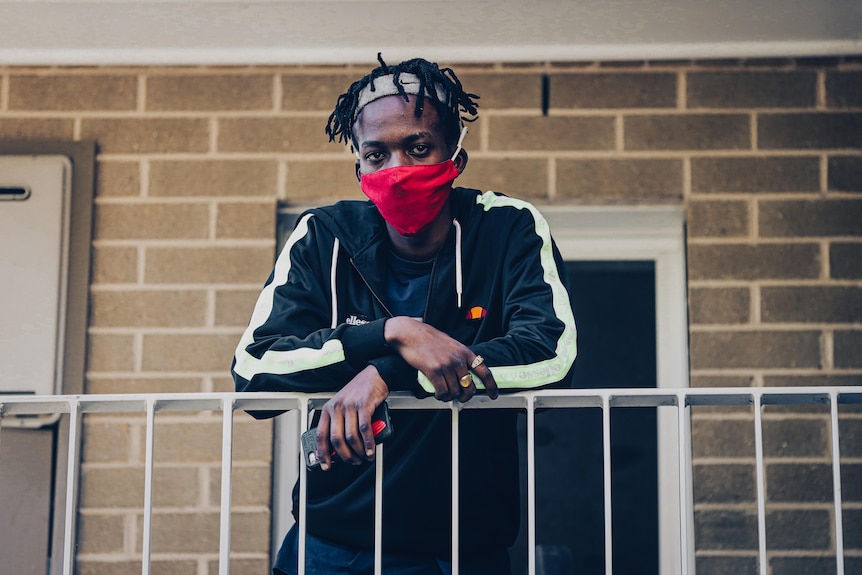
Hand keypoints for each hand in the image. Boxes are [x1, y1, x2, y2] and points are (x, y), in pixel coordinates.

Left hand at [315, 365, 388, 470]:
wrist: (373, 376)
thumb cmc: (358, 392)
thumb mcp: (342, 406)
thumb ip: (338, 424)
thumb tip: (338, 448)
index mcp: (328, 409)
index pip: (320, 435)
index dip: (322, 453)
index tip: (326, 465)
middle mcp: (337, 407)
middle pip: (337, 439)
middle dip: (345, 455)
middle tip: (353, 461)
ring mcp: (350, 406)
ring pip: (351, 436)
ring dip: (359, 451)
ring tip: (365, 456)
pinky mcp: (364, 405)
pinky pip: (365, 428)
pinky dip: (368, 442)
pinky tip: (371, 448)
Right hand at [384, 316, 498, 401]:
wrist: (409, 333)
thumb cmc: (427, 338)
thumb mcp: (450, 344)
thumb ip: (459, 358)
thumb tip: (464, 374)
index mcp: (464, 352)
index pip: (484, 371)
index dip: (491, 385)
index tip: (493, 394)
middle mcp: (458, 359)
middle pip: (469, 386)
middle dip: (465, 396)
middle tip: (459, 397)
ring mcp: (446, 365)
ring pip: (455, 391)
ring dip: (449, 396)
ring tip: (444, 393)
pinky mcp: (434, 370)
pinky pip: (442, 391)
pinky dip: (441, 396)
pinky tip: (437, 393)